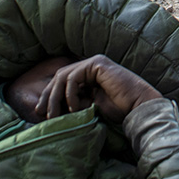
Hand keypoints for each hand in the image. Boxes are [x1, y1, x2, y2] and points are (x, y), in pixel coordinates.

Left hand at [35, 54, 161, 123]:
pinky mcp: (98, 64)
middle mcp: (91, 65)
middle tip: (41, 113)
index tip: (40, 113)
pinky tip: (74, 107)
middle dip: (48, 96)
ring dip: (55, 97)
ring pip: (63, 76)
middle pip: (59, 77)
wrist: (137, 107)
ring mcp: (94, 63)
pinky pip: (73, 77)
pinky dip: (69, 94)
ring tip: (56, 115)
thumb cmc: (118, 110)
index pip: (61, 81)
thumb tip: (50, 109)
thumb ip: (74, 102)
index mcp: (89, 75)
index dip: (49, 96)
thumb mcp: (89, 106)